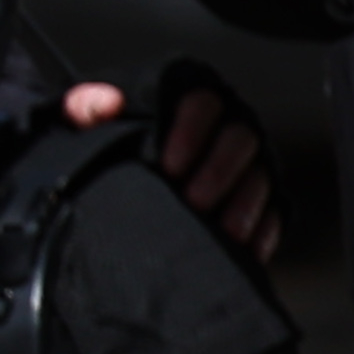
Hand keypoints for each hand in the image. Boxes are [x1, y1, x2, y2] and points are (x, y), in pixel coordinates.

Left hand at [53, 73, 285, 270]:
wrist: (114, 202)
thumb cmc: (103, 157)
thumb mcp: (81, 128)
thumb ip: (84, 106)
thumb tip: (110, 102)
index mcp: (186, 107)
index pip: (202, 103)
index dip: (191, 129)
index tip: (169, 164)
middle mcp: (223, 132)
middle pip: (239, 139)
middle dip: (220, 171)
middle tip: (195, 201)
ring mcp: (245, 169)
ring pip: (259, 177)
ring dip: (244, 204)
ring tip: (223, 233)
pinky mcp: (258, 204)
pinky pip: (272, 214)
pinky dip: (262, 233)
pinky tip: (245, 251)